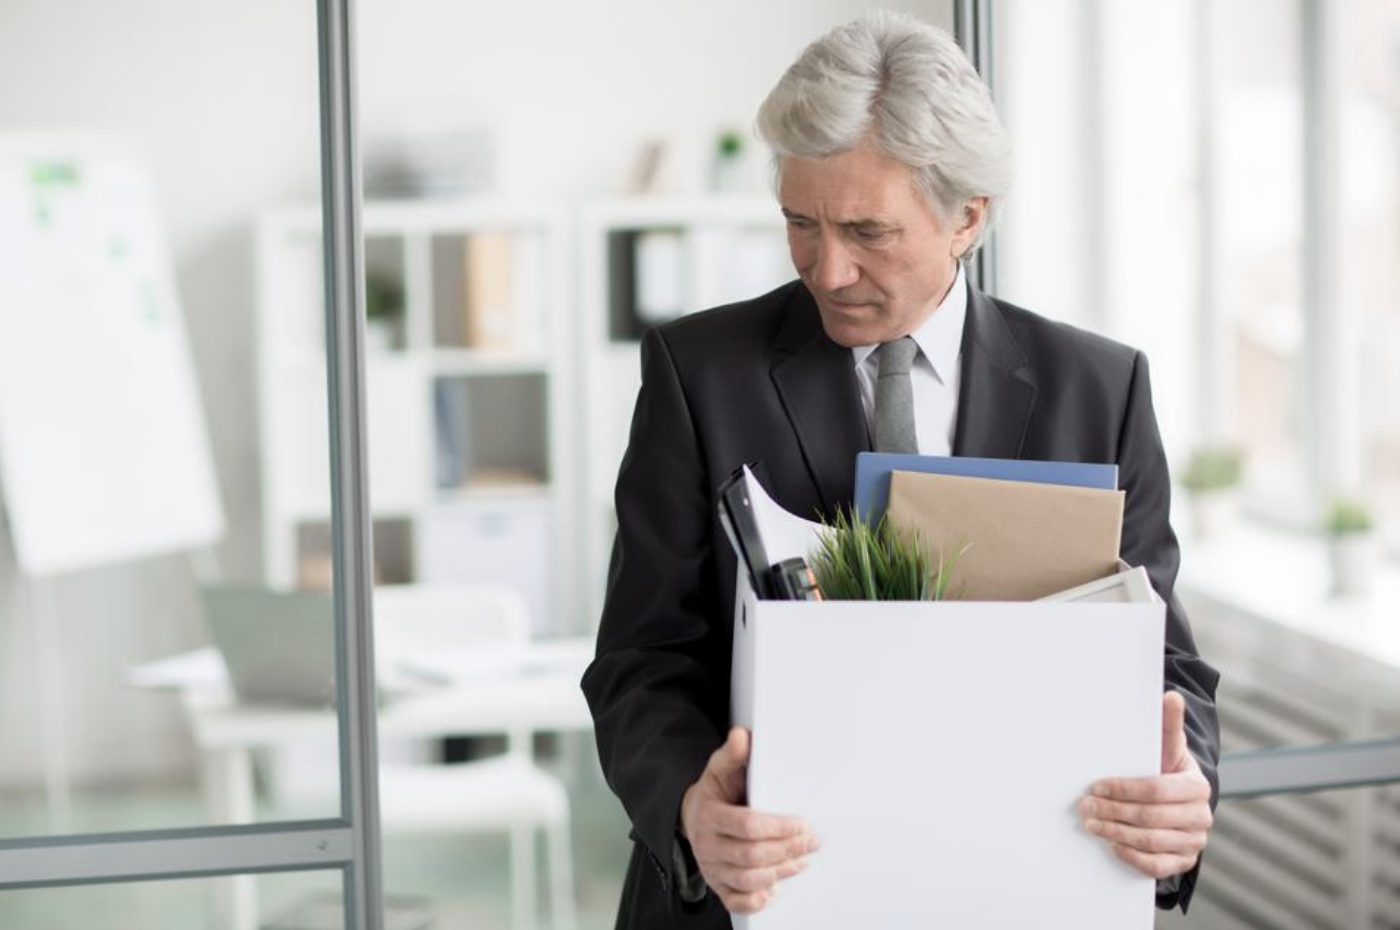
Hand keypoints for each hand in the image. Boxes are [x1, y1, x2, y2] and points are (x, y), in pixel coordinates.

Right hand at [679, 726, 818, 913]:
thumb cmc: (715, 793)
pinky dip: (758, 899)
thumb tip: (741, 735)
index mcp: (709, 815)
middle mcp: (707, 845)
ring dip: (780, 871)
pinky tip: (775, 888)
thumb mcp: (720, 770)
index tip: (802, 823)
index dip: (778, 827)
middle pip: (750, 856)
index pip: (746, 825)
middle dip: (787, 850)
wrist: (692, 817)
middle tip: (811, 842)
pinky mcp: (717, 884)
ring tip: (802, 860)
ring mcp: (712, 868)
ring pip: (747, 879)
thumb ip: (732, 755)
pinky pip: (736, 901)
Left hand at [1079, 690, 1212, 879]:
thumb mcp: (1167, 748)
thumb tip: (1170, 695)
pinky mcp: (1184, 861)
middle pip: (1150, 817)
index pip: (1156, 788)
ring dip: (1116, 832)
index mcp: (1197, 785)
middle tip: (1085, 805)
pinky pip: (1157, 866)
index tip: (1097, 785)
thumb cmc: (1167, 770)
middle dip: (1113, 810)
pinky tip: (1112, 844)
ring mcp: (1194, 841)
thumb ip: (1167, 725)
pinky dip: (1132, 856)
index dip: (1123, 788)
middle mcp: (1201, 815)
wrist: (1180, 802)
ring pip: (1151, 841)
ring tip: (1091, 823)